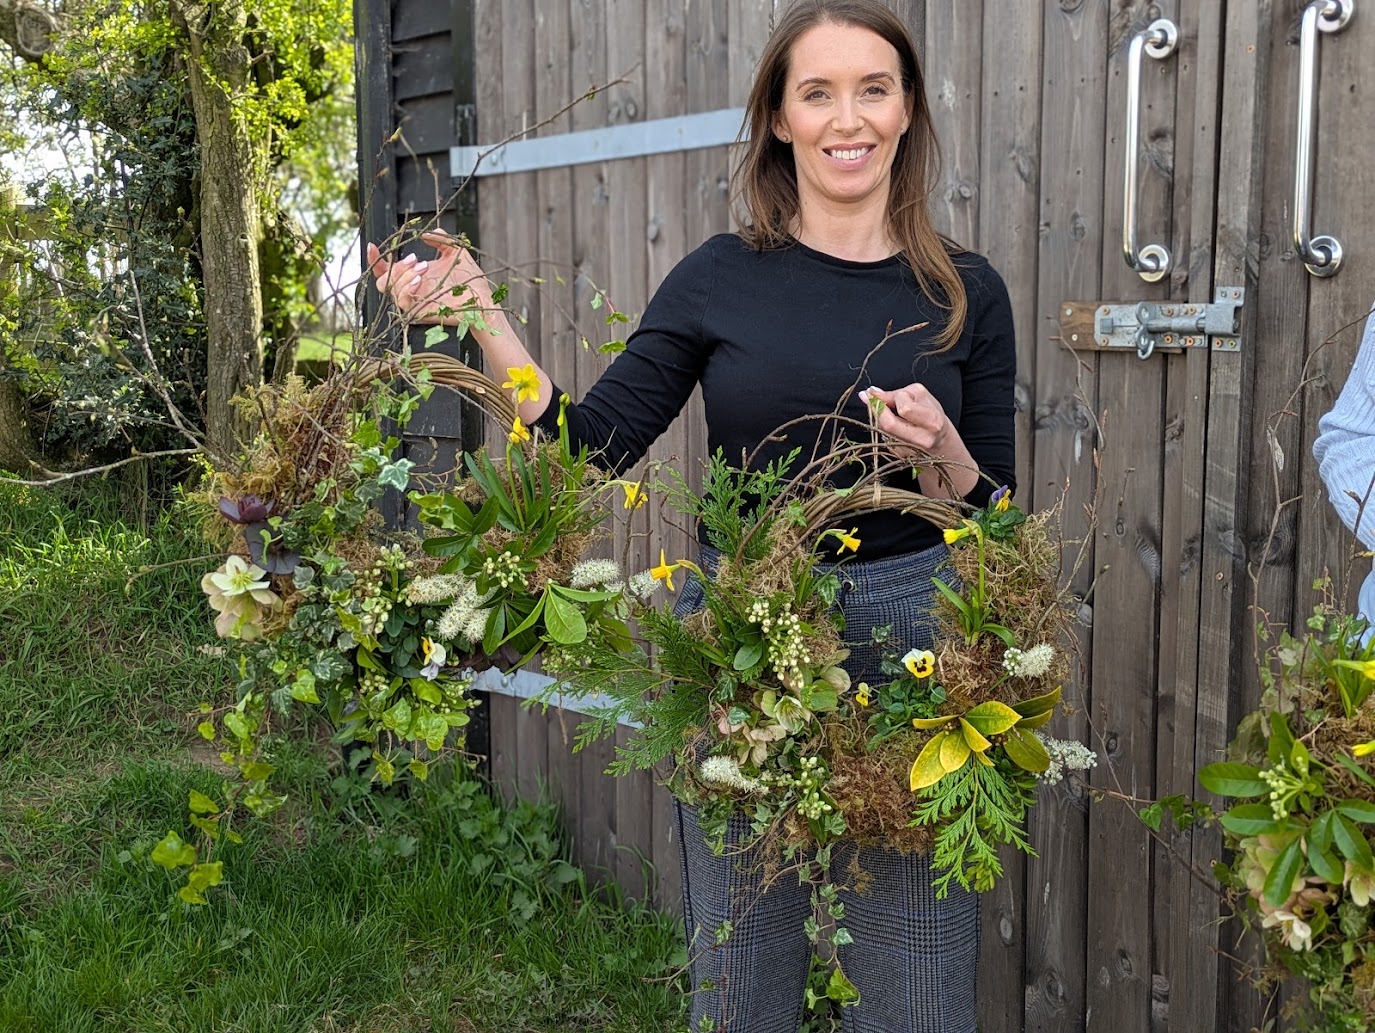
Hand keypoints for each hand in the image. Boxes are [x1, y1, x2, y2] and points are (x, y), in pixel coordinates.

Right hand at [366, 231, 492, 324]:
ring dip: (404, 275)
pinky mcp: (420, 313)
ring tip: (424, 268)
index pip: (386, 270)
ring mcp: (414, 302)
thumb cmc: (470, 279)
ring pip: (390, 289)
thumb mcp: (454, 251)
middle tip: (416, 259)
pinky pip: (402, 302)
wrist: (483, 297)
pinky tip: (419, 280)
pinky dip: (406, 289)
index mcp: (413, 276)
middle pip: (383, 280)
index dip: (376, 259)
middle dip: (396, 267)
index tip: (372, 246)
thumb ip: (440, 239)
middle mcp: (411, 290)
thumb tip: (425, 234)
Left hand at [858, 383, 951, 454]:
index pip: (905, 409)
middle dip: (876, 408)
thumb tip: (873, 393)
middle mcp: (922, 439)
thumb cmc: (932, 415)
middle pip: (889, 424)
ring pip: (883, 430)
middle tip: (869, 397)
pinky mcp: (899, 455)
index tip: (888, 392)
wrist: (940, 441)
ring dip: (878, 417)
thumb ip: (896, 395)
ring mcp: (910, 450)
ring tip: (882, 408)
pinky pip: (883, 437)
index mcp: (932, 422)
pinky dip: (881, 426)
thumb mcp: (921, 397)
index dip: (895, 398)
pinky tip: (888, 421)